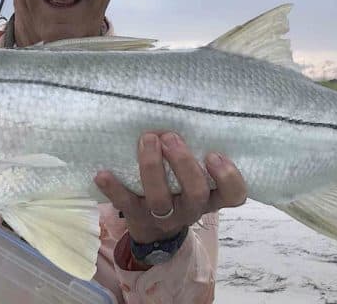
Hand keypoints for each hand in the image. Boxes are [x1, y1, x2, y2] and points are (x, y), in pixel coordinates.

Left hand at [95, 131, 245, 243]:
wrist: (155, 230)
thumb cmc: (181, 188)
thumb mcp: (197, 176)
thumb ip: (198, 152)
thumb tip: (184, 106)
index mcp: (212, 196)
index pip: (234, 195)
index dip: (228, 177)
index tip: (213, 154)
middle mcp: (191, 208)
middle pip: (195, 192)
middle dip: (183, 163)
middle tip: (171, 137)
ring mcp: (163, 215)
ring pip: (160, 199)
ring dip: (152, 167)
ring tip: (147, 139)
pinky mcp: (136, 216)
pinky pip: (124, 203)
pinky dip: (113, 188)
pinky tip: (102, 173)